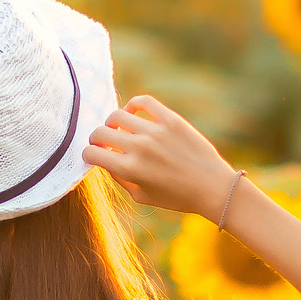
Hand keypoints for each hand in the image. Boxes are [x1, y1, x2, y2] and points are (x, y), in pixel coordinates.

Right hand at [81, 95, 237, 219]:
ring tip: (119, 129)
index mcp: (129, 170)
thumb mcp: (142, 196)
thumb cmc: (177, 197)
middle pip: (101, 132)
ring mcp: (154, 131)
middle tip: (104, 142)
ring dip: (112, 122)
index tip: (94, 155)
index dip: (88, 154)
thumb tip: (104, 160)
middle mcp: (139, 148)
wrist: (212, 188)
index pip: (92, 153)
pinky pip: (143, 101)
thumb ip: (119, 178)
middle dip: (97, 139)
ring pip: (117, 115)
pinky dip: (133, 105)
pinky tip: (133, 113)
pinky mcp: (170, 119)